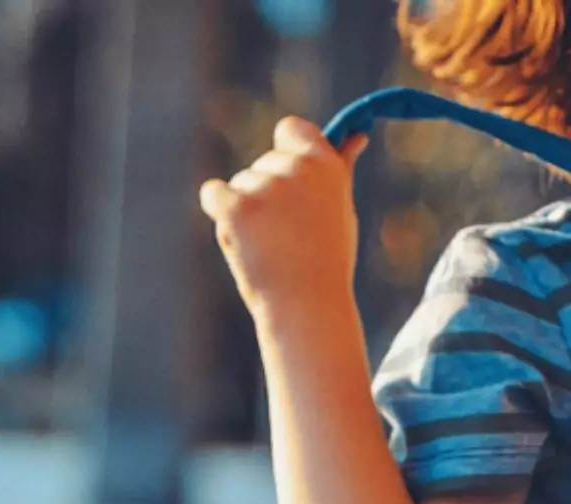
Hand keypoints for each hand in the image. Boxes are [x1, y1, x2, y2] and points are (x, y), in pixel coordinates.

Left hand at [199, 117, 367, 320]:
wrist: (306, 307)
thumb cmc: (327, 261)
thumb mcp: (341, 209)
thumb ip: (340, 168)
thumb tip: (358, 135)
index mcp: (326, 164)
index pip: (292, 129)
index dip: (286, 151)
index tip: (290, 179)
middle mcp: (298, 168)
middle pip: (264, 162)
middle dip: (267, 193)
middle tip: (287, 234)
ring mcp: (265, 186)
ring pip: (241, 183)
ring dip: (247, 210)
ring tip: (270, 246)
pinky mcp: (236, 206)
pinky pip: (213, 193)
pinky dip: (219, 212)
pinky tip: (242, 239)